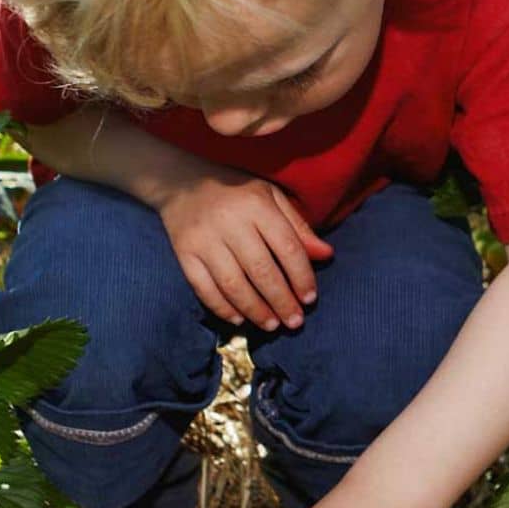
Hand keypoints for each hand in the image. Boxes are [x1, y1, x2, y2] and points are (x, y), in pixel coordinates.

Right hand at [155, 161, 333, 330]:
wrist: (181, 182)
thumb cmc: (236, 192)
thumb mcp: (271, 197)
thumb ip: (298, 227)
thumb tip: (326, 255)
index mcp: (257, 205)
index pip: (287, 247)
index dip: (302, 277)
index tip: (310, 299)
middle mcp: (230, 222)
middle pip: (261, 271)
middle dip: (281, 301)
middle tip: (295, 322)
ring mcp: (204, 239)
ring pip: (233, 284)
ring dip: (255, 310)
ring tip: (272, 325)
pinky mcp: (184, 253)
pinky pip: (204, 287)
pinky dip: (222, 308)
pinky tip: (239, 319)